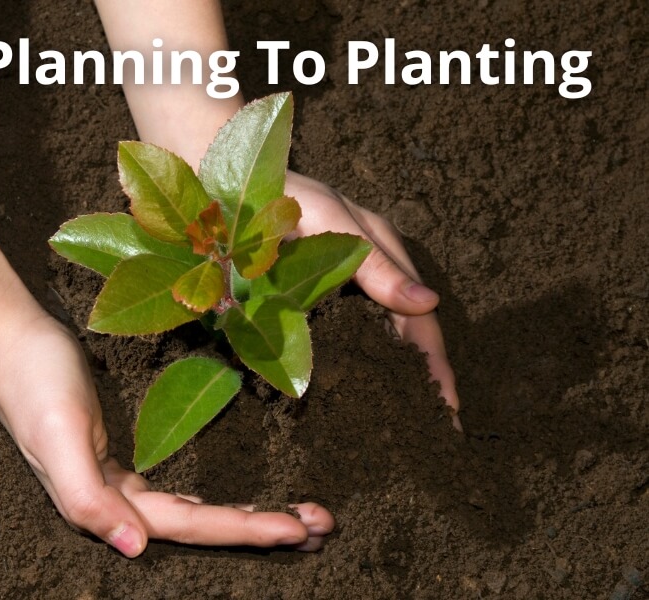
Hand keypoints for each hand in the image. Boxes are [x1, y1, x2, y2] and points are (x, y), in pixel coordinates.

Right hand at [0, 315, 334, 557]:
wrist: (9, 344)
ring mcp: (119, 482)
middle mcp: (117, 503)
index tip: (298, 530)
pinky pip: (178, 489)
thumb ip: (87, 497)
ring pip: (196, 510)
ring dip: (247, 515)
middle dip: (262, 528)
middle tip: (323, 526)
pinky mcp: (120, 457)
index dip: (243, 530)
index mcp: (105, 505)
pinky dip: (214, 498)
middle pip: (202, 525)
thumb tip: (134, 550)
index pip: (189, 525)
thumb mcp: (56, 439)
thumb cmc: (34, 386)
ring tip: (300, 518)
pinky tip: (238, 501)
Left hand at [286, 172, 460, 429]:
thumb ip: (372, 262)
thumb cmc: (280, 191)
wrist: (225, 178)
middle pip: (404, 336)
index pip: (419, 320)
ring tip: (405, 422)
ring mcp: (339, 286)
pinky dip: (357, 366)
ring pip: (376, 340)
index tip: (449, 411)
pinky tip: (357, 394)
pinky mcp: (310, 295)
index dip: (435, 366)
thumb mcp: (330, 221)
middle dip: (422, 381)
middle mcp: (367, 273)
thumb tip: (427, 303)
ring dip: (393, 379)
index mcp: (381, 253)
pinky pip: (341, 336)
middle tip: (435, 432)